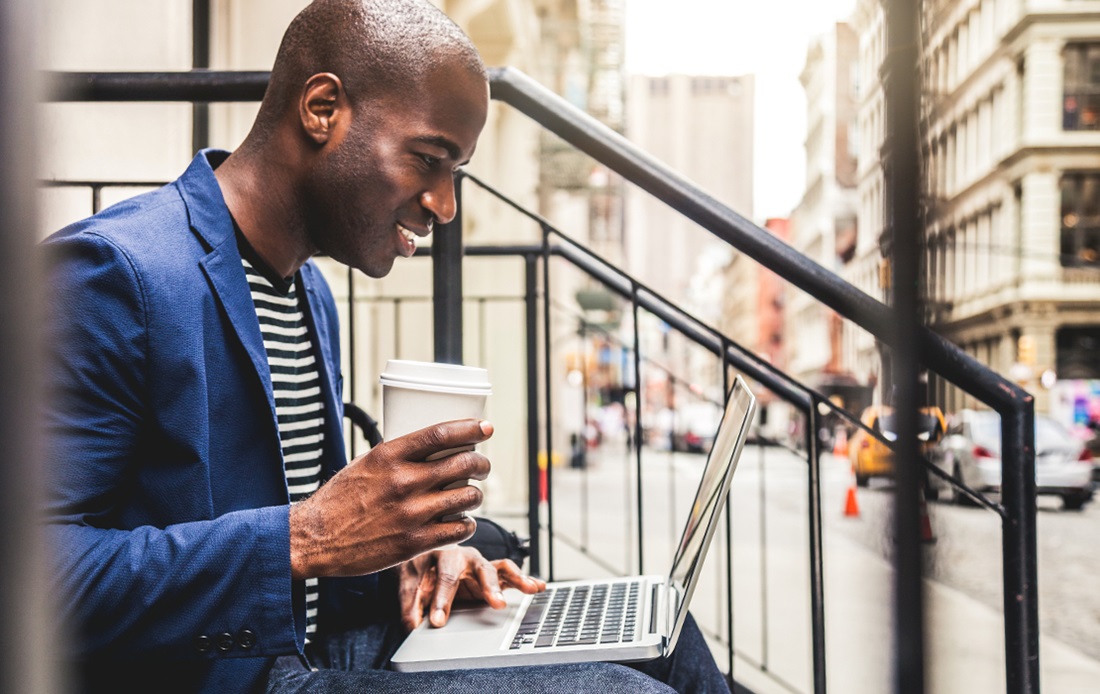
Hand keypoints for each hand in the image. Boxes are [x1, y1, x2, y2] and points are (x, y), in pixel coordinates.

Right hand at [288, 419, 492, 578]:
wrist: (315, 539)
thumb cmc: (340, 500)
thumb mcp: (365, 464)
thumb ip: (397, 456)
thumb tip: (432, 446)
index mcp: (389, 456)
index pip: (441, 434)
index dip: (470, 428)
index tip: (486, 427)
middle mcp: (403, 481)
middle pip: (462, 463)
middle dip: (481, 462)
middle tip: (482, 465)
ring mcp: (411, 513)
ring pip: (467, 496)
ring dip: (476, 494)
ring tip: (471, 495)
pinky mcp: (414, 542)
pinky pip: (459, 529)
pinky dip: (467, 523)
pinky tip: (461, 521)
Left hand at [396, 544, 546, 630]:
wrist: (426, 554)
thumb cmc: (420, 566)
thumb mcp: (409, 583)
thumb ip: (410, 604)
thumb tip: (411, 625)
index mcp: (445, 555)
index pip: (445, 578)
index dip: (441, 600)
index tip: (438, 622)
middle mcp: (468, 557)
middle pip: (481, 570)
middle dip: (490, 587)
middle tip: (497, 604)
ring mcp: (482, 565)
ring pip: (502, 568)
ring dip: (516, 579)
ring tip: (530, 589)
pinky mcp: (492, 574)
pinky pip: (511, 575)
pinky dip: (526, 580)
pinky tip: (539, 587)